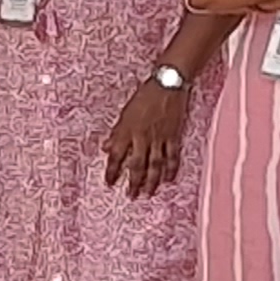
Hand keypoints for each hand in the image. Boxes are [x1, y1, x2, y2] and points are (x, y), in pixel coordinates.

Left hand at [105, 74, 191, 196]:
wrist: (168, 84)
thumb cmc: (145, 95)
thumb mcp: (125, 112)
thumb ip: (116, 132)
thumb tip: (106, 147)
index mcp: (127, 130)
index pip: (116, 156)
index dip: (112, 171)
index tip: (109, 184)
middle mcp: (142, 137)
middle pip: (136, 165)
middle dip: (133, 182)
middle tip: (131, 196)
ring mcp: (159, 138)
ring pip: (154, 165)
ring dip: (151, 181)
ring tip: (148, 193)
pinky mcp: (173, 136)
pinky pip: (172, 157)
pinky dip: (170, 170)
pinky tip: (168, 180)